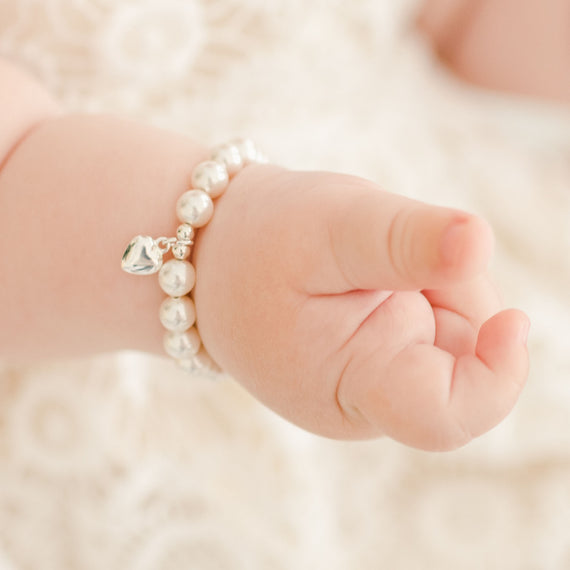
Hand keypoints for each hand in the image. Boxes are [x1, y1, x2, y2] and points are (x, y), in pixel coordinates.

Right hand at [193, 165, 529, 450]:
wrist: (213, 257)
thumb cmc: (261, 242)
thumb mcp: (332, 226)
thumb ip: (403, 240)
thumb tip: (480, 241)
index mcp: (348, 386)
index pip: (444, 416)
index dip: (496, 378)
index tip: (512, 319)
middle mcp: (366, 399)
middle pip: (465, 356)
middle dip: (450, 288)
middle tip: (386, 248)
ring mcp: (370, 381)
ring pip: (455, 334)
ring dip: (433, 280)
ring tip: (366, 256)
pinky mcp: (373, 358)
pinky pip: (431, 324)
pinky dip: (419, 285)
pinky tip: (370, 271)